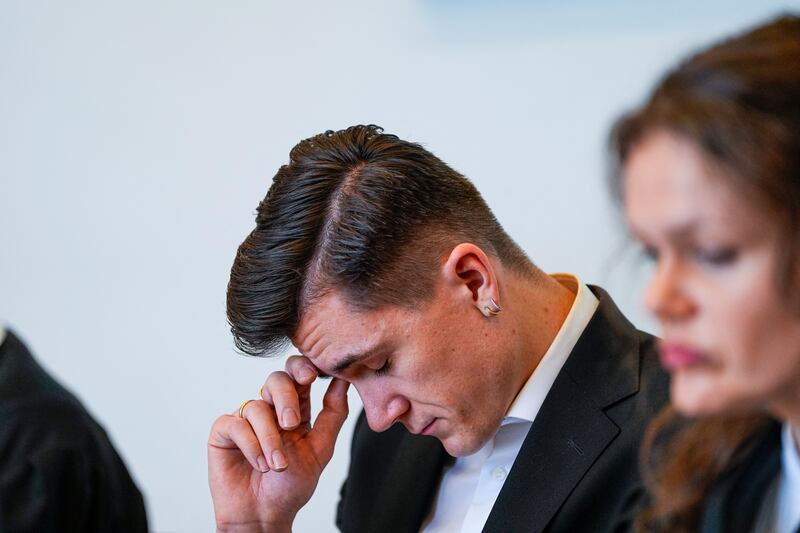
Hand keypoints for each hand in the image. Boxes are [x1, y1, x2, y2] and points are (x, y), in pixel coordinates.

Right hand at [208, 356, 348, 532]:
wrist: (264, 516)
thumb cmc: (291, 486)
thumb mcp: (320, 450)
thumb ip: (333, 414)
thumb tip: (344, 382)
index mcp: (295, 409)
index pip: (298, 376)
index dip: (303, 368)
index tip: (312, 376)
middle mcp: (269, 409)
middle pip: (276, 380)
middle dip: (286, 398)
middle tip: (291, 424)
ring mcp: (245, 419)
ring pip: (256, 406)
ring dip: (270, 438)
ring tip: (277, 465)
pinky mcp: (223, 432)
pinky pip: (236, 424)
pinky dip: (251, 445)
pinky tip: (259, 464)